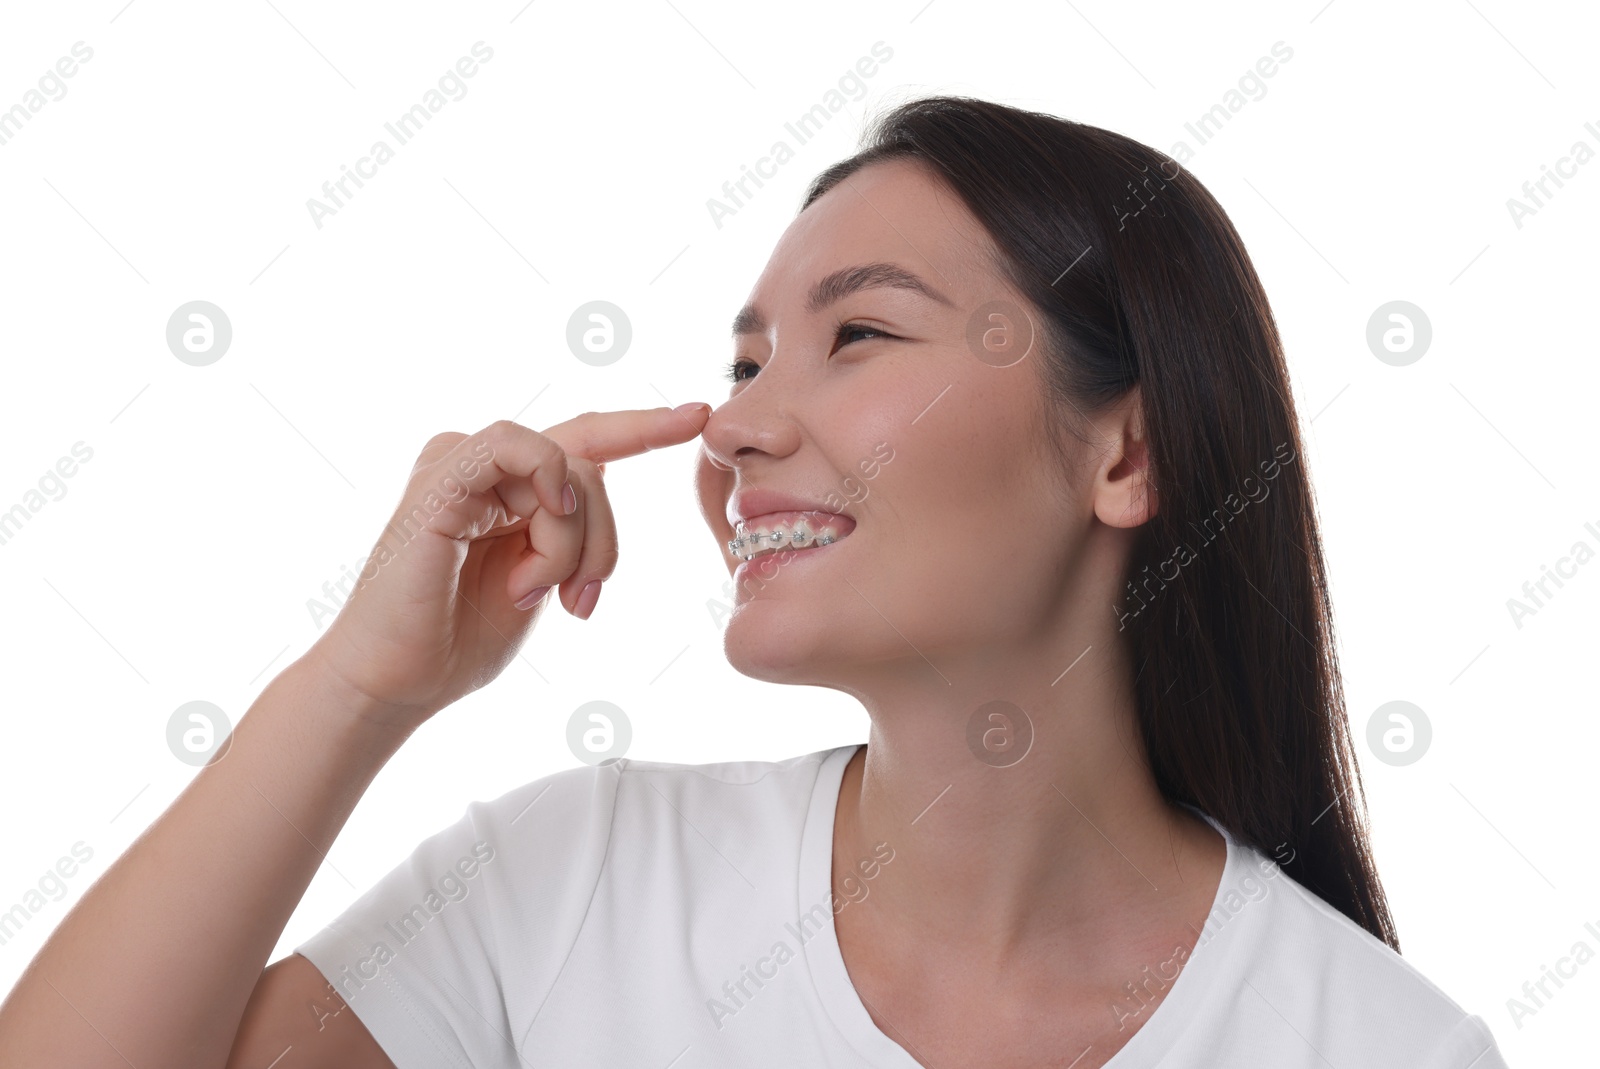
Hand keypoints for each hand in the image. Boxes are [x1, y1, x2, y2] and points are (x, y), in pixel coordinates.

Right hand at [305, 406, 710, 726]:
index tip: (700, 414)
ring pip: (569, 468)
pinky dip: (547, 488)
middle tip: (581, 603)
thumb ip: (573, 536)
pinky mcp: (441, 476)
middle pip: (593, 469)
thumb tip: (592, 499)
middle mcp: (487, 468)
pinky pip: (518, 448)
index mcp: (513, 491)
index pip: (589, 443)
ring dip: (572, 542)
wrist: (397, 681)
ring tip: (536, 592)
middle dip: (604, 544)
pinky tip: (540, 524)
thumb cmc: (460, 640)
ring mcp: (461, 466)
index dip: (645, 428)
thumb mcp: (544, 581)